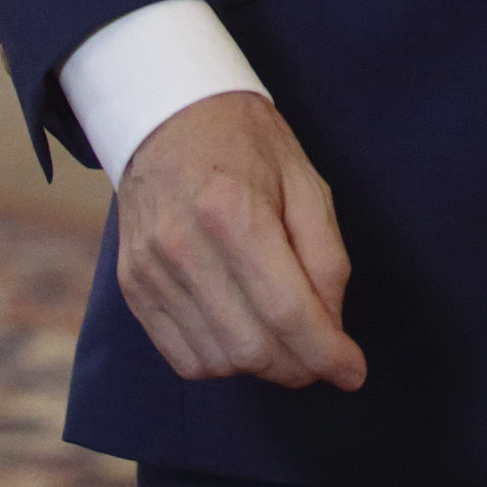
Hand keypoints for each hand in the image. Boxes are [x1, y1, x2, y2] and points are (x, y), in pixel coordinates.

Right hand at [111, 91, 366, 391]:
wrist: (167, 116)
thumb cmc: (246, 144)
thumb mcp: (306, 182)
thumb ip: (325, 258)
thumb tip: (331, 328)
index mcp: (234, 211)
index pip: (286, 311)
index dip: (326, 353)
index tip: (353, 371)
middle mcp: (185, 247)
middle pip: (251, 346)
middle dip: (299, 366)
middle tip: (323, 356)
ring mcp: (151, 271)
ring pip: (217, 361)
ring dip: (262, 366)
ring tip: (285, 340)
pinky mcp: (133, 287)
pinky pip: (181, 357)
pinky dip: (221, 363)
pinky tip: (243, 336)